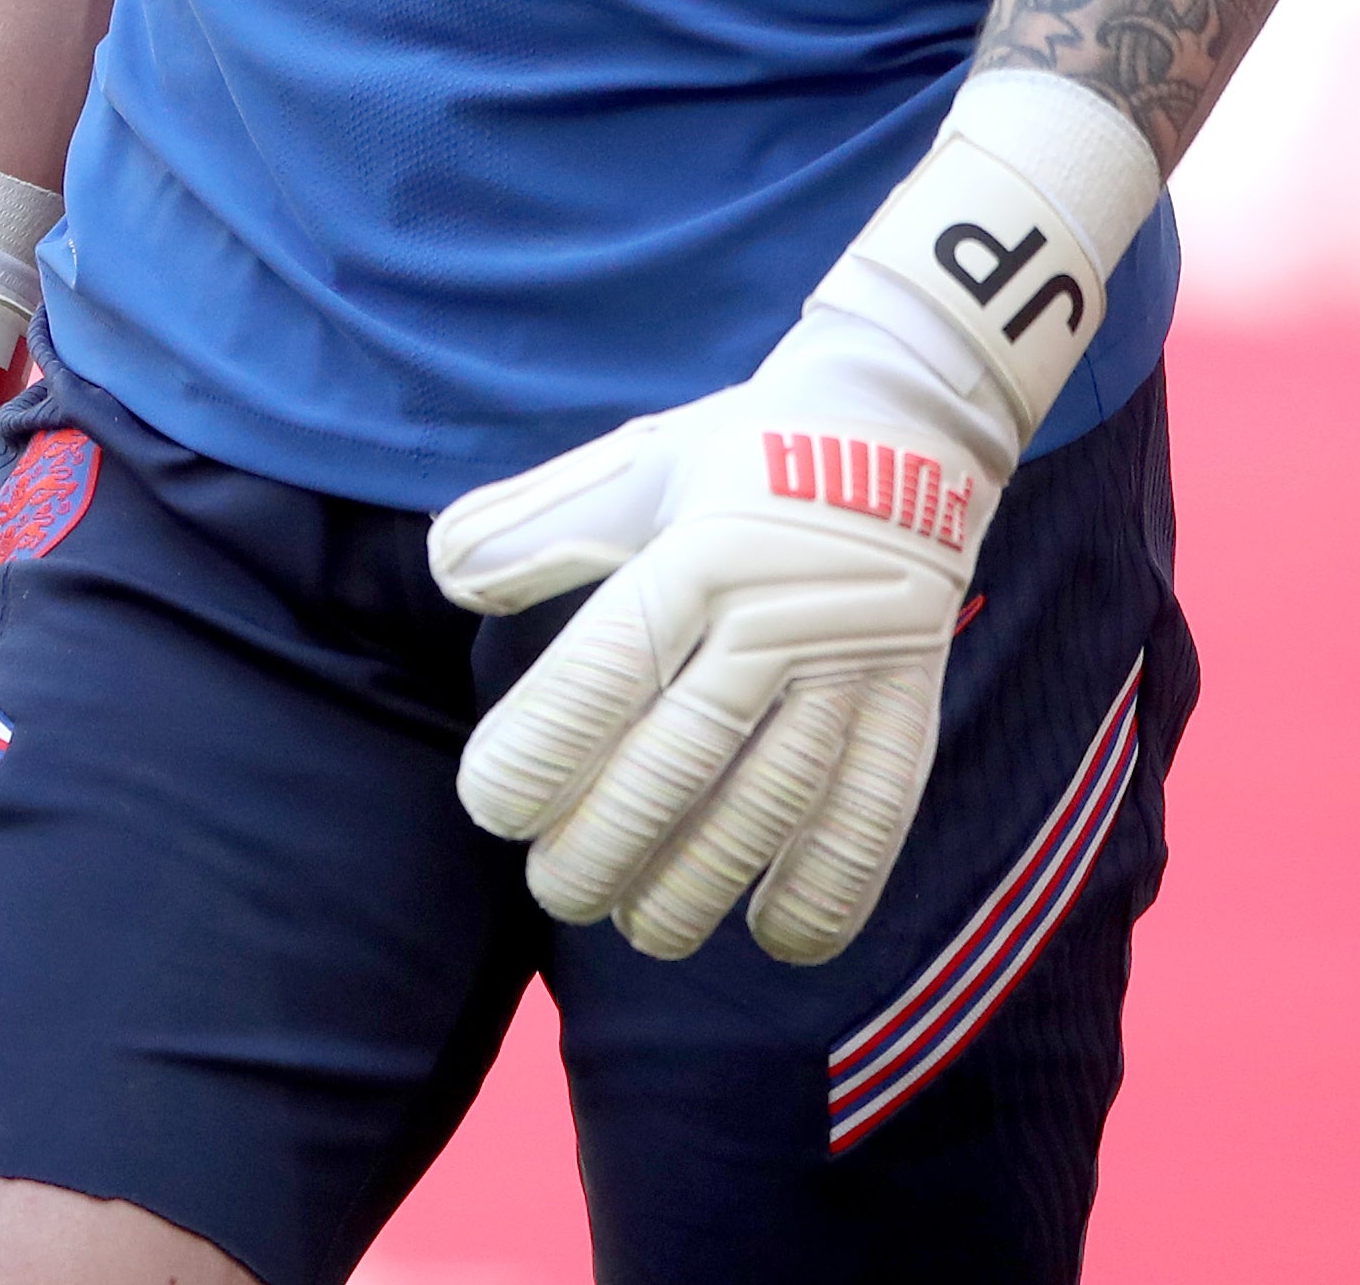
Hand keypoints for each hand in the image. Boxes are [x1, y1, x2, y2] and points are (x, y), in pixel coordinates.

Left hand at [426, 291, 999, 961]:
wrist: (904, 422)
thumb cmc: (739, 456)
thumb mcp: (635, 466)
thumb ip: (537, 523)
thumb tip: (447, 572)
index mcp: (698, 551)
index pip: (612, 665)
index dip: (550, 745)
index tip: (495, 806)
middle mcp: (777, 613)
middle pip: (686, 752)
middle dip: (611, 839)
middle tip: (556, 889)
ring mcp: (854, 663)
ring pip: (776, 798)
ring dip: (703, 879)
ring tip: (644, 926)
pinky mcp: (912, 699)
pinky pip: (877, 809)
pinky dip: (832, 884)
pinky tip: (778, 936)